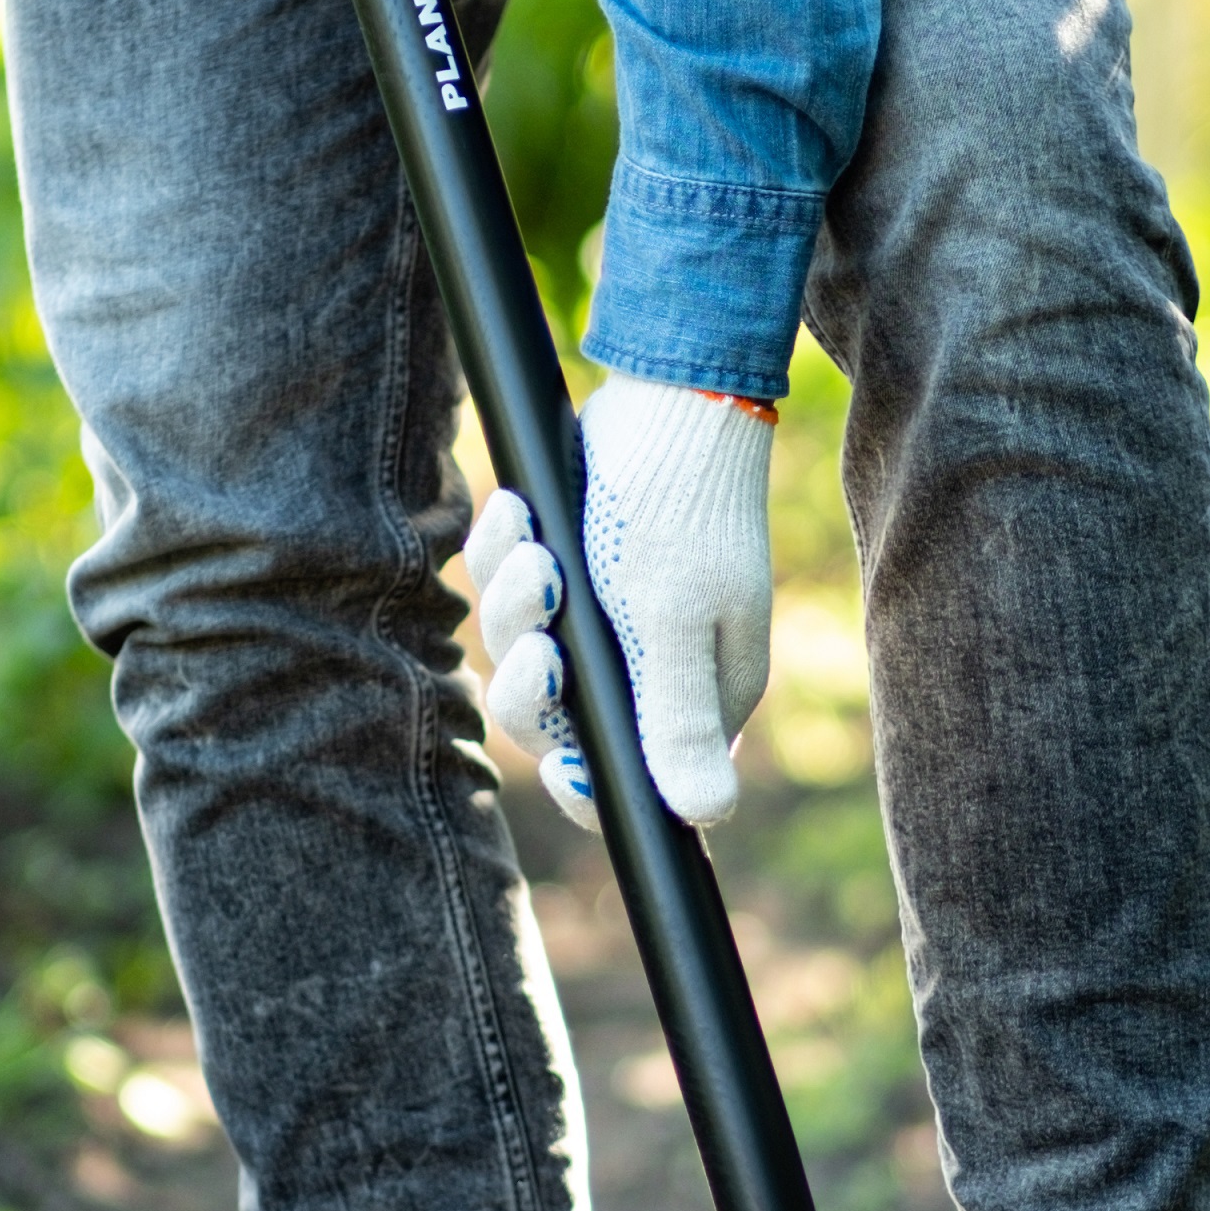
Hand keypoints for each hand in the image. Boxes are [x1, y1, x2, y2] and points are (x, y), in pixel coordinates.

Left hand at [464, 376, 776, 830]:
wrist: (671, 395)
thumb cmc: (681, 511)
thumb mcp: (675, 622)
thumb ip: (679, 721)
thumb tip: (707, 815)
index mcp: (695, 694)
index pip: (629, 781)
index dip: (582, 782)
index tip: (558, 758)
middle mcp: (650, 667)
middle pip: (552, 721)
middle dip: (530, 676)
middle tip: (543, 627)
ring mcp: (607, 618)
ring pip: (520, 650)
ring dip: (511, 600)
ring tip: (535, 546)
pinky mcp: (571, 568)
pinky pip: (509, 590)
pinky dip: (502, 554)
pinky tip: (515, 510)